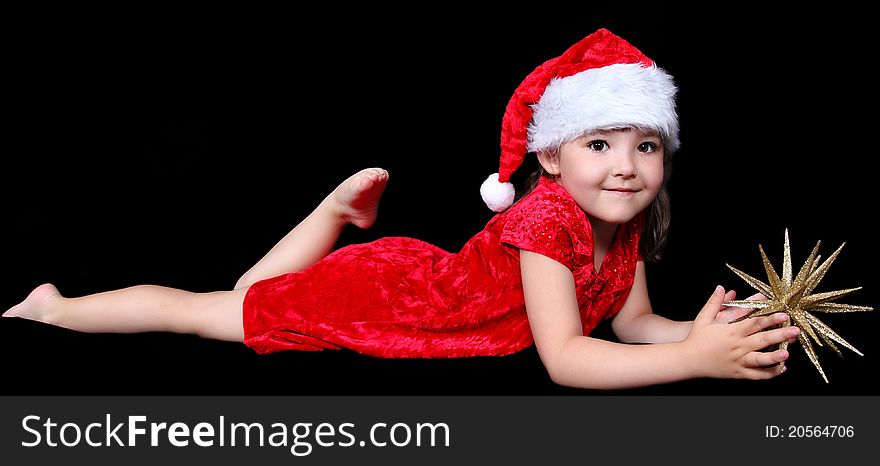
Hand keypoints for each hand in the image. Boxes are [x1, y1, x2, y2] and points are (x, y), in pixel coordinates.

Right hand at [682, 286, 800, 379]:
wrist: (687, 360)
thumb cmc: (696, 338)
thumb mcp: (704, 318)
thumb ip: (714, 303)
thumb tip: (721, 288)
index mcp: (731, 332)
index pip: (754, 323)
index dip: (770, 317)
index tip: (783, 313)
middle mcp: (737, 346)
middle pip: (762, 340)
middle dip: (780, 334)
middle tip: (795, 330)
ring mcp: (738, 361)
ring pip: (760, 360)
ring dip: (775, 357)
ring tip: (787, 353)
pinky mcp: (738, 373)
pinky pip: (756, 375)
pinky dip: (769, 373)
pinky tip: (781, 368)